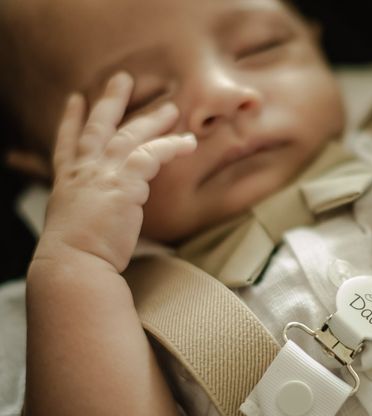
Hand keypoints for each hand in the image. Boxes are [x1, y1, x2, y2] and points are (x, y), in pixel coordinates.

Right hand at [38, 72, 196, 271]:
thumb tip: (101, 220)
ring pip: (129, 134)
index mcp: (67, 182)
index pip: (67, 143)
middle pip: (97, 126)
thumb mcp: (73, 227)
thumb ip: (88, 213)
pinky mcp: (124, 182)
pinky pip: (152, 154)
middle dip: (110, 100)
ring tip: (170, 107)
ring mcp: (102, 173)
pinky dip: (171, 146)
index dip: (71, 120)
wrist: (74, 263)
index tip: (75, 100)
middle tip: (122, 79)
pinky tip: (188, 141)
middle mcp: (82, 172)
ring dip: (151, 118)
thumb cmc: (77, 256)